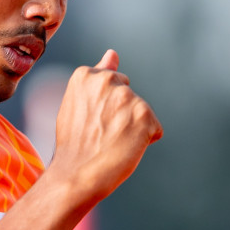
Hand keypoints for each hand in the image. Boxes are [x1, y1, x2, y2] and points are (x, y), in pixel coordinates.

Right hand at [47, 49, 162, 205]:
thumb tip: (113, 53)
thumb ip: (97, 76)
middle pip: (128, 95)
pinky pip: (155, 129)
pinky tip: (125, 148)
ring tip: (111, 143)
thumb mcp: (78, 104)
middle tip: (100, 134)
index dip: (103, 108)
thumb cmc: (74, 144)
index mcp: (85, 75)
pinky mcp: (144, 114)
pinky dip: (145, 141)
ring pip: (141, 112)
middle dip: (120, 113)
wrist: (76, 175)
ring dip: (133, 129)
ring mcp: (126, 96)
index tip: (90, 122)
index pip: (111, 83)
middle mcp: (106, 80)